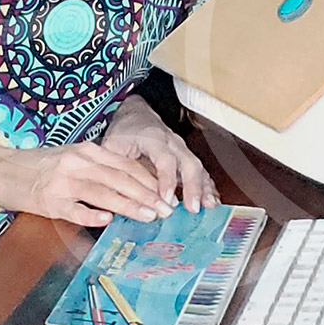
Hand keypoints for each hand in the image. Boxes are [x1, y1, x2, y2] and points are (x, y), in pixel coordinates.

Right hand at [0, 140, 172, 227]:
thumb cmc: (41, 165)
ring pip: (104, 193)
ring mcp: (64, 183)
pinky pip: (76, 210)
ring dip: (130, 206)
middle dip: (147, 196)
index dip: (149, 181)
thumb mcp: (73, 158)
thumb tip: (132, 185)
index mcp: (87, 151)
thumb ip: (100, 168)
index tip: (166, 194)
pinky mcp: (50, 202)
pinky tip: (108, 220)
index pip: (126, 165)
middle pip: (120, 179)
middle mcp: (78, 164)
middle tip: (166, 210)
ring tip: (150, 216)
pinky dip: (93, 215)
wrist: (2, 170)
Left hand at [101, 95, 218, 213]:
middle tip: (193, 208)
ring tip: (209, 207)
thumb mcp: (111, 146)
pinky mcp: (186, 158)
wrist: (136, 116)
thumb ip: (113, 167)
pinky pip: (201, 171)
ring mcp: (182, 150)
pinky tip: (212, 202)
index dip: (167, 180)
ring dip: (204, 188)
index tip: (167, 199)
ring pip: (198, 167)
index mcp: (153, 138)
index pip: (165, 159)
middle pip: (189, 163)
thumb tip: (113, 193)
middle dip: (193, 187)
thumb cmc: (124, 132)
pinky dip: (208, 186)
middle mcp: (172, 143)